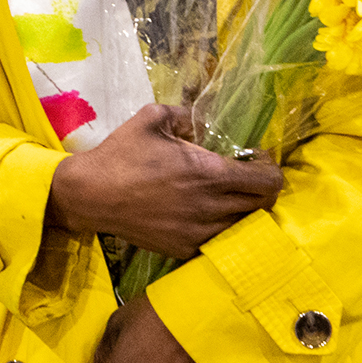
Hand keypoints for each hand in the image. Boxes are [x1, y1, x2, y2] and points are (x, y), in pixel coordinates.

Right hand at [46, 106, 282, 259]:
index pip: (267, 181)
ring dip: (243, 210)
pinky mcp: (185, 248)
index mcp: (208, 173)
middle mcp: (210, 207)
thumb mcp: (154, 118)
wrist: (91, 195)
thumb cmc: (122, 153)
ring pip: (244, 226)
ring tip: (227, 196)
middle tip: (246, 177)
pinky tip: (206, 213)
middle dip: (263, 189)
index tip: (257, 159)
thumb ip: (188, 114)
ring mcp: (199, 232)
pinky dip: (222, 227)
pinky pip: (219, 240)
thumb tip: (207, 120)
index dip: (270, 169)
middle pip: (263, 206)